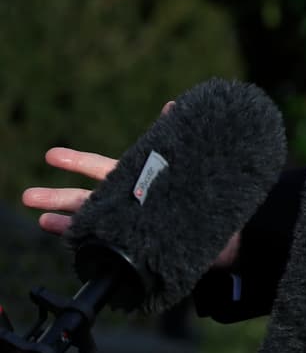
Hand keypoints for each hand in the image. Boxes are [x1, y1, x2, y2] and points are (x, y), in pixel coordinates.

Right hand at [21, 102, 240, 268]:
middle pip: (87, 197)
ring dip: (64, 221)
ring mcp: (131, 226)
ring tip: (39, 218)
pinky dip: (87, 243)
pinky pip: (107, 246)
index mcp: (140, 181)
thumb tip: (173, 104)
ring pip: (90, 223)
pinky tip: (69, 241)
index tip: (51, 155)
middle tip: (26, 195)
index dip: (77, 162)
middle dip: (57, 194)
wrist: (232, 234)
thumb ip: (180, 136)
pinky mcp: (138, 248)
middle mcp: (130, 203)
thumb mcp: (197, 163)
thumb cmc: (212, 196)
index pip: (103, 168)